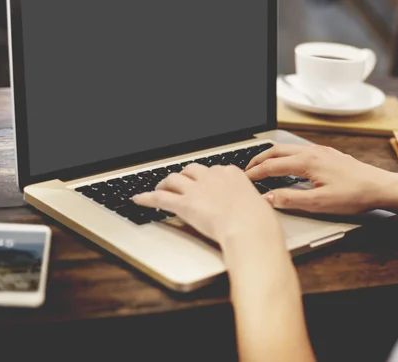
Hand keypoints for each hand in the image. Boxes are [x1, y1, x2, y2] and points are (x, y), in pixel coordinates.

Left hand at [133, 164, 282, 246]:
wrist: (249, 228)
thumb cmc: (258, 221)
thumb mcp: (258, 205)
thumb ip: (249, 202)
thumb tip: (251, 209)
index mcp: (231, 173)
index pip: (214, 169)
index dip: (206, 177)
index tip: (204, 182)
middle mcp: (212, 177)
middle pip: (191, 169)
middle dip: (184, 175)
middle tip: (180, 183)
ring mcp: (196, 189)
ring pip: (173, 179)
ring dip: (165, 183)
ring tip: (160, 188)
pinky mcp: (184, 203)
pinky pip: (160, 198)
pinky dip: (147, 198)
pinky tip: (139, 199)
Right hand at [245, 144, 396, 213]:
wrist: (380, 187)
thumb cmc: (354, 195)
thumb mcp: (319, 203)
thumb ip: (290, 199)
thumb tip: (268, 198)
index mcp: (307, 162)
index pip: (272, 166)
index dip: (255, 173)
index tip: (243, 179)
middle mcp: (312, 152)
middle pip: (276, 151)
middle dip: (258, 159)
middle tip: (246, 170)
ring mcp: (321, 151)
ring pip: (287, 148)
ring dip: (271, 156)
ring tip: (262, 165)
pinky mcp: (328, 154)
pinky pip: (299, 150)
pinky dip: (285, 155)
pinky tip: (287, 164)